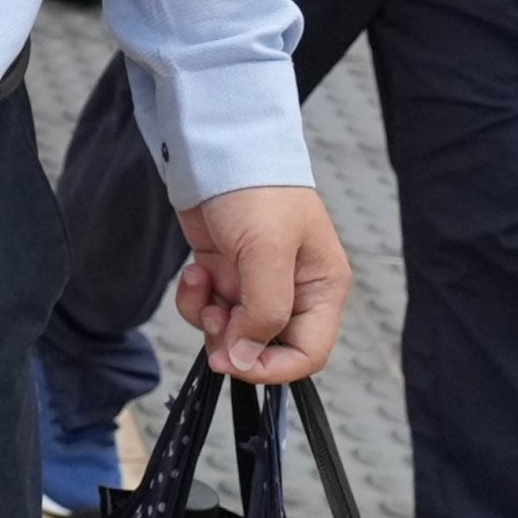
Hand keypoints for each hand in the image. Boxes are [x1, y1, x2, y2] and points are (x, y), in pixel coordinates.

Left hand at [173, 184, 350, 383]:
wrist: (218, 149)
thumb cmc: (256, 190)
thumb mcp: (267, 251)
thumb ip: (264, 311)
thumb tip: (245, 359)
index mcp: (322, 289)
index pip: (308, 353)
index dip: (272, 368)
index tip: (234, 362)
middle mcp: (294, 291)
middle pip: (266, 347)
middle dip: (233, 342)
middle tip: (212, 319)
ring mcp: (256, 284)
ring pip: (232, 332)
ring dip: (209, 318)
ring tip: (201, 283)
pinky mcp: (225, 273)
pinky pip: (209, 308)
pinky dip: (196, 298)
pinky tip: (195, 270)